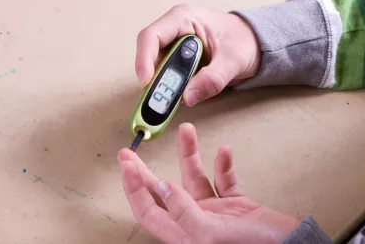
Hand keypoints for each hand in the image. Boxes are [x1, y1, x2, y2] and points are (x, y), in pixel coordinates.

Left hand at [118, 123, 299, 243]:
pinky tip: (224, 151)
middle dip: (146, 171)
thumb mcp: (211, 232)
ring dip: (190, 154)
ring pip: (195, 178)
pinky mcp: (236, 205)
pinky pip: (224, 179)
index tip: (127, 164)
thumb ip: (183, 210)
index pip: (148, 211)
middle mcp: (195, 223)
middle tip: (130, 151)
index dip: (134, 188)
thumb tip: (161, 187)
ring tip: (188, 131)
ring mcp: (216, 213)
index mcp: (184, 236)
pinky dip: (224, 164)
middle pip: (164, 193)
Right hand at [136, 4, 260, 105]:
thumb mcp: (233, 60)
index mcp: (184, 18)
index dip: (144, 59)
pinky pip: (167, 73)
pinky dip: (169, 86)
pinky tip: (176, 96)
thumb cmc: (245, 42)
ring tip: (167, 100)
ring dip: (160, 84)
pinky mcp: (179, 58)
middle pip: (150, 52)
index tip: (146, 81)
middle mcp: (174, 28)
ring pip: (156, 65)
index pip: (152, 36)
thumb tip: (188, 97)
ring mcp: (175, 43)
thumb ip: (213, 78)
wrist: (256, 44)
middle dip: (152, 76)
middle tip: (156, 99)